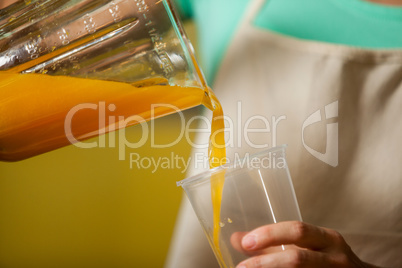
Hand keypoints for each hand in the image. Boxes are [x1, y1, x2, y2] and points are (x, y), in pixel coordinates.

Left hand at [231, 221, 379, 267]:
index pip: (297, 230)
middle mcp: (335, 257)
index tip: (246, 241)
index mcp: (327, 238)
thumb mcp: (307, 246)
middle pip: (297, 257)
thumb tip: (237, 239)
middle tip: (242, 267)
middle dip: (266, 262)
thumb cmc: (328, 260)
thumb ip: (273, 243)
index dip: (270, 235)